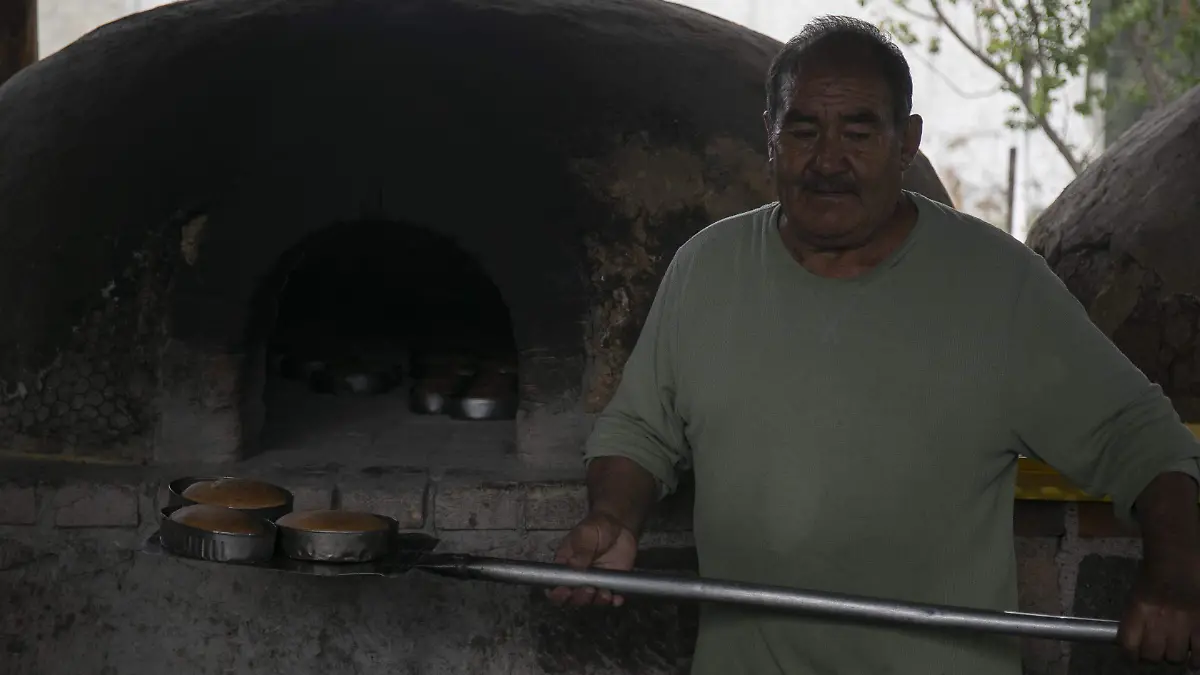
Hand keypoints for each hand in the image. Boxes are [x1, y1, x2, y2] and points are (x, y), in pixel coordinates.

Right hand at [545, 511, 637, 606]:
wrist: (619, 526)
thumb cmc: (596, 527)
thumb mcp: (586, 533)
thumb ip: (580, 549)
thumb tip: (573, 566)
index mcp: (565, 566)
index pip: (556, 585)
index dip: (558, 593)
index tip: (565, 591)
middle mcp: (578, 578)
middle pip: (573, 597)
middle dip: (579, 598)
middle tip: (589, 589)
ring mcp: (595, 582)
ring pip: (592, 600)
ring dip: (597, 601)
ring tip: (605, 594)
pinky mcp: (611, 584)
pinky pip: (612, 598)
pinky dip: (614, 601)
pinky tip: (617, 599)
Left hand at [1118, 550, 1199, 666]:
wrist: (1180, 562)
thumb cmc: (1154, 574)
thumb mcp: (1136, 596)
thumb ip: (1136, 618)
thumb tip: (1133, 637)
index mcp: (1137, 614)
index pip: (1128, 647)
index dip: (1130, 654)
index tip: (1133, 655)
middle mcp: (1157, 623)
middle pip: (1152, 656)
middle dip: (1153, 655)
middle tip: (1157, 650)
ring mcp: (1181, 627)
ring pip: (1175, 658)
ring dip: (1174, 655)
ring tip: (1176, 648)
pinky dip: (1197, 659)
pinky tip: (1194, 657)